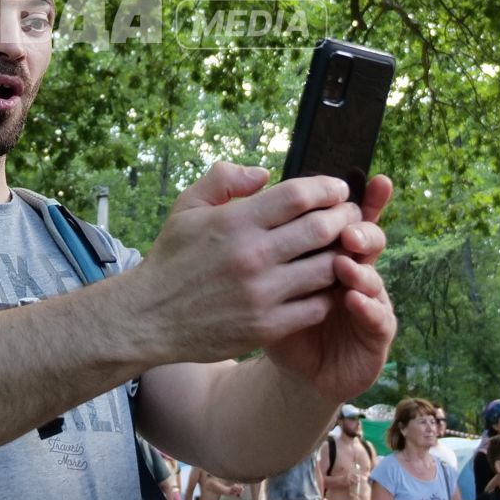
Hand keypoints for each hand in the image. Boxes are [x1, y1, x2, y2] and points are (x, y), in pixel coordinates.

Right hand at [135, 164, 368, 365]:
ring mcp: (262, 294)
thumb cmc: (171, 259)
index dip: (327, 188)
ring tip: (346, 247)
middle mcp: (252, 256)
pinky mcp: (267, 326)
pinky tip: (327, 283)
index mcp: (235, 222)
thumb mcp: (187, 207)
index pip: (298, 196)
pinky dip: (329, 292)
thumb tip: (265, 173)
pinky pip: (317, 305)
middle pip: (322, 229)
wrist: (149, 317)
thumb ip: (224, 179)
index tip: (338, 188)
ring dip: (343, 255)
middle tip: (351, 215)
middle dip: (345, 217)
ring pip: (327, 268)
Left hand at [256, 174, 398, 402]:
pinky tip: (353, 298)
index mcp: (332, 249)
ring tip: (344, 261)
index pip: (351, 217)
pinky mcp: (374, 334)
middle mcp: (356, 270)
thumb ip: (259, 222)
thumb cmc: (273, 311)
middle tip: (346, 227)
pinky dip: (368, 306)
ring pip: (375, 276)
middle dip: (360, 229)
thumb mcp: (260, 267)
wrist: (291, 365)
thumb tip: (261, 175)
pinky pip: (378, 318)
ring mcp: (369, 301)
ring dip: (362, 268)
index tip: (373, 180)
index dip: (365, 198)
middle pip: (368, 240)